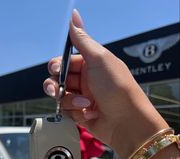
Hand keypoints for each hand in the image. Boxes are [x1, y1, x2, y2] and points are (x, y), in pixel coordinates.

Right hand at [43, 9, 167, 158]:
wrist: (127, 121)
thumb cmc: (116, 87)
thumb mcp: (99, 59)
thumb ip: (82, 40)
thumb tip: (73, 15)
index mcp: (90, 65)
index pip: (64, 62)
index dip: (56, 66)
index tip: (56, 69)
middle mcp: (85, 81)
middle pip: (57, 80)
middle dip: (55, 85)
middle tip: (56, 90)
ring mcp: (82, 99)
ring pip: (60, 97)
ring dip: (70, 101)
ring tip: (84, 104)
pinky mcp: (81, 114)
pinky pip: (67, 112)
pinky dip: (77, 113)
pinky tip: (90, 114)